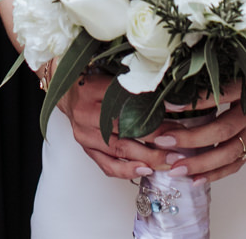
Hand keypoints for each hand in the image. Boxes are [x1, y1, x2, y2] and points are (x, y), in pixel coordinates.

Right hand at [55, 70, 175, 178]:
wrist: (66, 92)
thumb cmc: (92, 80)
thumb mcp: (112, 74)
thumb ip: (137, 85)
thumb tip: (173, 99)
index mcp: (93, 88)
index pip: (128, 100)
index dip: (154, 108)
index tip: (179, 112)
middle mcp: (86, 113)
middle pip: (125, 128)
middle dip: (156, 139)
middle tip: (179, 144)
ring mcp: (84, 134)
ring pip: (118, 150)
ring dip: (147, 157)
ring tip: (169, 160)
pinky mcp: (85, 148)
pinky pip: (106, 165)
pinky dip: (127, 170)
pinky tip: (145, 170)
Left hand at [146, 85, 245, 183]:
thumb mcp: (236, 70)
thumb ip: (212, 79)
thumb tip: (177, 87)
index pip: (220, 96)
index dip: (194, 102)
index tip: (167, 105)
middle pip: (222, 131)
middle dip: (191, 140)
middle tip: (164, 142)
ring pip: (229, 153)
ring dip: (200, 164)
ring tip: (175, 169)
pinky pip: (236, 164)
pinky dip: (215, 174)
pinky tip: (195, 179)